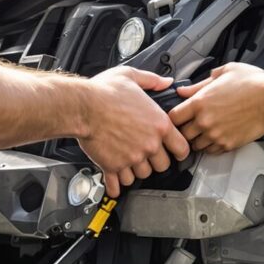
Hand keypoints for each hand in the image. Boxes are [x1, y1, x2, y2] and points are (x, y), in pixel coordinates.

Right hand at [78, 67, 190, 196]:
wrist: (82, 106)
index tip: (176, 152)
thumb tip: (166, 82)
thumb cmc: (104, 92)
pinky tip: (116, 185)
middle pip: (163, 165)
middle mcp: (148, 144)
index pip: (182, 148)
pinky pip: (119, 183)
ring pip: (142, 174)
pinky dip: (117, 186)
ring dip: (137, 170)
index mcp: (159, 124)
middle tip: (148, 155)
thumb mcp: (131, 76)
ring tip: (130, 161)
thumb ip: (152, 81)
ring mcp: (131, 158)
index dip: (180, 151)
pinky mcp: (113, 166)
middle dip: (156, 161)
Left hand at [170, 63, 263, 153]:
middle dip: (185, 130)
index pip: (173, 117)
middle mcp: (204, 121)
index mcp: (199, 102)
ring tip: (206, 131)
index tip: (180, 116)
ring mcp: (216, 135)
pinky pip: (211, 151)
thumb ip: (200, 83)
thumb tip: (184, 90)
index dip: (175, 117)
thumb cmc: (253, 83)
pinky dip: (211, 146)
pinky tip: (218, 136)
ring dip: (198, 139)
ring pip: (195, 145)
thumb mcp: (224, 72)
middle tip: (192, 125)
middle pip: (182, 134)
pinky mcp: (228, 144)